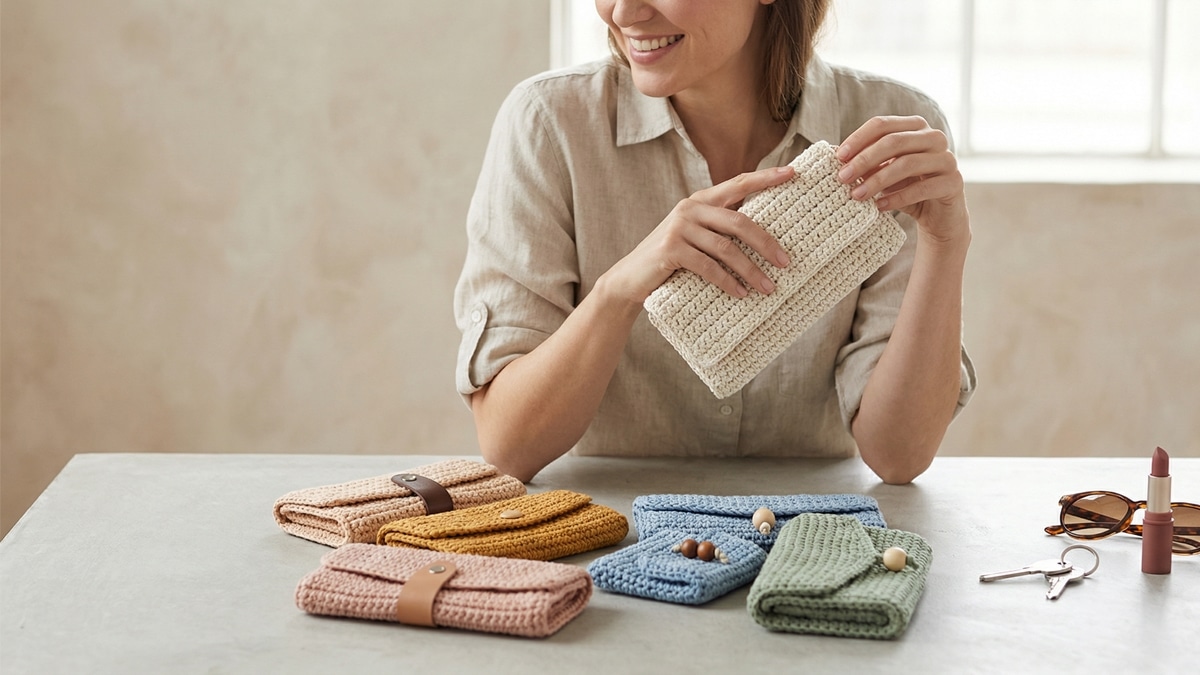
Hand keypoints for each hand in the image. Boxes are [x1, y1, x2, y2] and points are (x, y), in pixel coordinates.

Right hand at [603, 166, 795, 305]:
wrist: (631, 278)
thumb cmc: (672, 260)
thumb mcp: (696, 237)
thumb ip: (720, 229)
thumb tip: (766, 236)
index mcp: (700, 201)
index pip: (739, 183)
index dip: (766, 178)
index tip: (793, 173)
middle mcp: (689, 208)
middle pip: (739, 222)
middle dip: (766, 244)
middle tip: (786, 263)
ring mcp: (679, 228)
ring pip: (726, 248)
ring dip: (751, 270)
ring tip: (768, 287)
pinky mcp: (670, 250)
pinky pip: (708, 266)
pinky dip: (727, 281)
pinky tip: (741, 294)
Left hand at [835, 116, 969, 245]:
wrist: (938, 215)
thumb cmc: (906, 188)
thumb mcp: (883, 172)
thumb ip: (867, 162)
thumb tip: (838, 158)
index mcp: (915, 127)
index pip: (882, 124)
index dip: (858, 138)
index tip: (839, 157)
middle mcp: (934, 137)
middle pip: (894, 142)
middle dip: (864, 160)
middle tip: (842, 178)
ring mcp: (947, 158)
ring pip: (907, 164)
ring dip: (877, 180)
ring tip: (857, 195)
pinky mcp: (954, 182)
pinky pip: (922, 188)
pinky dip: (897, 198)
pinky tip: (879, 206)